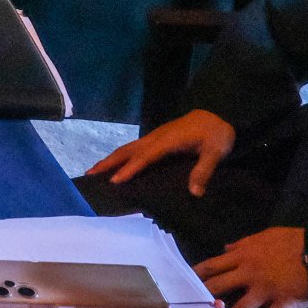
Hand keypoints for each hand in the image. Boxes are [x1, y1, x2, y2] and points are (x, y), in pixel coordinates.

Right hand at [89, 109, 237, 196]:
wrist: (218, 115)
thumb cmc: (217, 134)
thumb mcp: (215, 152)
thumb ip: (203, 171)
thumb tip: (194, 193)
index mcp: (168, 141)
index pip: (145, 157)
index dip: (129, 169)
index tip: (114, 181)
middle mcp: (156, 137)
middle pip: (128, 150)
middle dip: (109, 162)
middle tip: (89, 174)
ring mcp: (155, 137)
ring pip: (128, 148)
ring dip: (111, 158)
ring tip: (95, 170)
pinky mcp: (157, 138)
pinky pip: (134, 148)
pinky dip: (121, 156)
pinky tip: (117, 163)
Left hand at [195, 226, 307, 307]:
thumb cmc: (294, 240)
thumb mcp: (266, 235)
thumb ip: (243, 243)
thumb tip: (226, 248)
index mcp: (243, 255)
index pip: (212, 266)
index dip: (195, 275)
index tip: (181, 284)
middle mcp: (248, 273)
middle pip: (217, 286)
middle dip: (202, 299)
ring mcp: (264, 289)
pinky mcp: (282, 303)